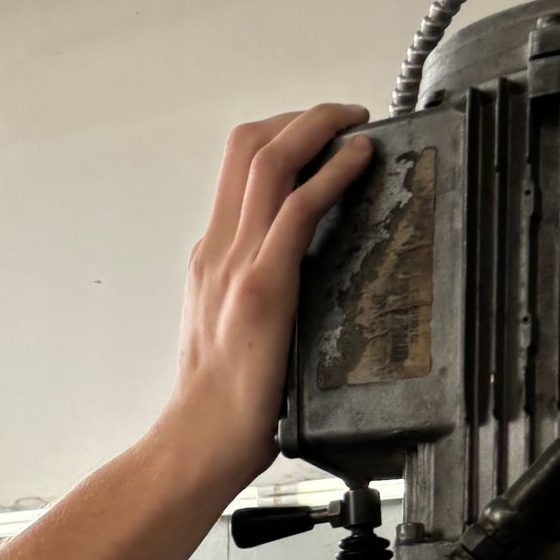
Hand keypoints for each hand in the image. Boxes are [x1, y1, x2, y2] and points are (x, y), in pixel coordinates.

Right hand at [159, 103, 372, 493]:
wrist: (198, 443)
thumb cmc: (223, 405)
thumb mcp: (231, 329)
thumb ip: (257, 293)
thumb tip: (306, 282)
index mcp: (211, 257)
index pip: (239, 167)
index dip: (285, 133)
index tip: (323, 133)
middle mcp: (218, 250)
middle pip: (248, 145)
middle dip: (304, 115)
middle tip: (347, 115)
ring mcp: (237, 265)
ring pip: (269, 160)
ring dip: (320, 126)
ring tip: (358, 121)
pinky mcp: (262, 288)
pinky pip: (297, 210)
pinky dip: (333, 173)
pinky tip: (360, 161)